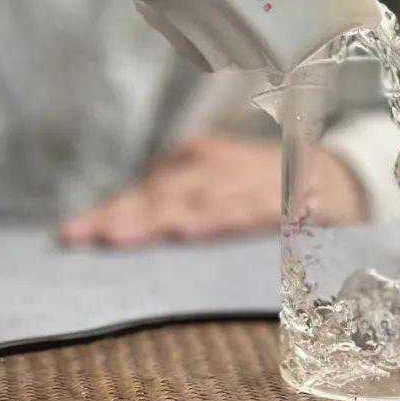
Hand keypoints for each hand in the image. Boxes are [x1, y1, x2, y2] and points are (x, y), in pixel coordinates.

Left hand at [58, 136, 366, 246]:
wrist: (330, 175)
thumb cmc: (256, 186)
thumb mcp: (210, 184)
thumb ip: (173, 204)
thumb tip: (116, 230)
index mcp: (192, 162)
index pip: (141, 193)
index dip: (106, 213)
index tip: (69, 236)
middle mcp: (213, 166)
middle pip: (159, 196)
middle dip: (122, 218)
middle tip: (86, 238)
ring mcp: (243, 180)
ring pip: (192, 203)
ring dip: (156, 220)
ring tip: (119, 237)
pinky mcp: (275, 196)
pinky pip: (241, 211)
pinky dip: (214, 219)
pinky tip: (189, 231)